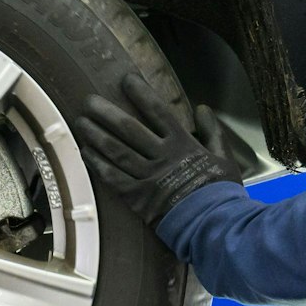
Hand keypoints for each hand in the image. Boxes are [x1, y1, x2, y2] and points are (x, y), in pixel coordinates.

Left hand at [76, 73, 243, 224]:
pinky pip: (113, 178)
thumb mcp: (225, 157)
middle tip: (89, 100)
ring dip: (96, 135)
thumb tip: (203, 108)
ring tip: (81, 121)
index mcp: (182, 144)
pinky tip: (85, 152)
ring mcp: (147, 177)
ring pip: (116, 151)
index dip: (141, 93)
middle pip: (128, 128)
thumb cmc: (221, 191)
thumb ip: (213, 131)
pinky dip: (98, 164)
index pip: (158, 111)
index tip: (126, 80)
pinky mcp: (138, 198)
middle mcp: (161, 156)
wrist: (214, 224)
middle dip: (107, 112)